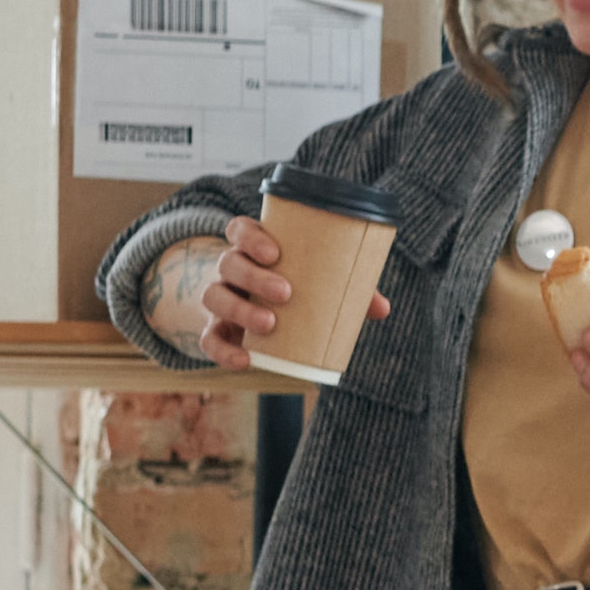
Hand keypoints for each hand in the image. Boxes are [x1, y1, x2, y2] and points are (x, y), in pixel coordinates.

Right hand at [163, 217, 390, 371]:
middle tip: (286, 292)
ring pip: (214, 295)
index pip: (239, 229)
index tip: (276, 252)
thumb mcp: (317, 283)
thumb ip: (348, 289)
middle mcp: (230, 270)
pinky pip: (208, 339)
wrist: (253, 316)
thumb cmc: (295, 289)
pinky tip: (246, 360)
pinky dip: (224, 351)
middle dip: (254, 276)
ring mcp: (219, 298)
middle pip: (228, 262)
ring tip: (270, 324)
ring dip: (240, 309)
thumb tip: (382, 308)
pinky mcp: (214, 329)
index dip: (250, 236)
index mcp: (252, 249)